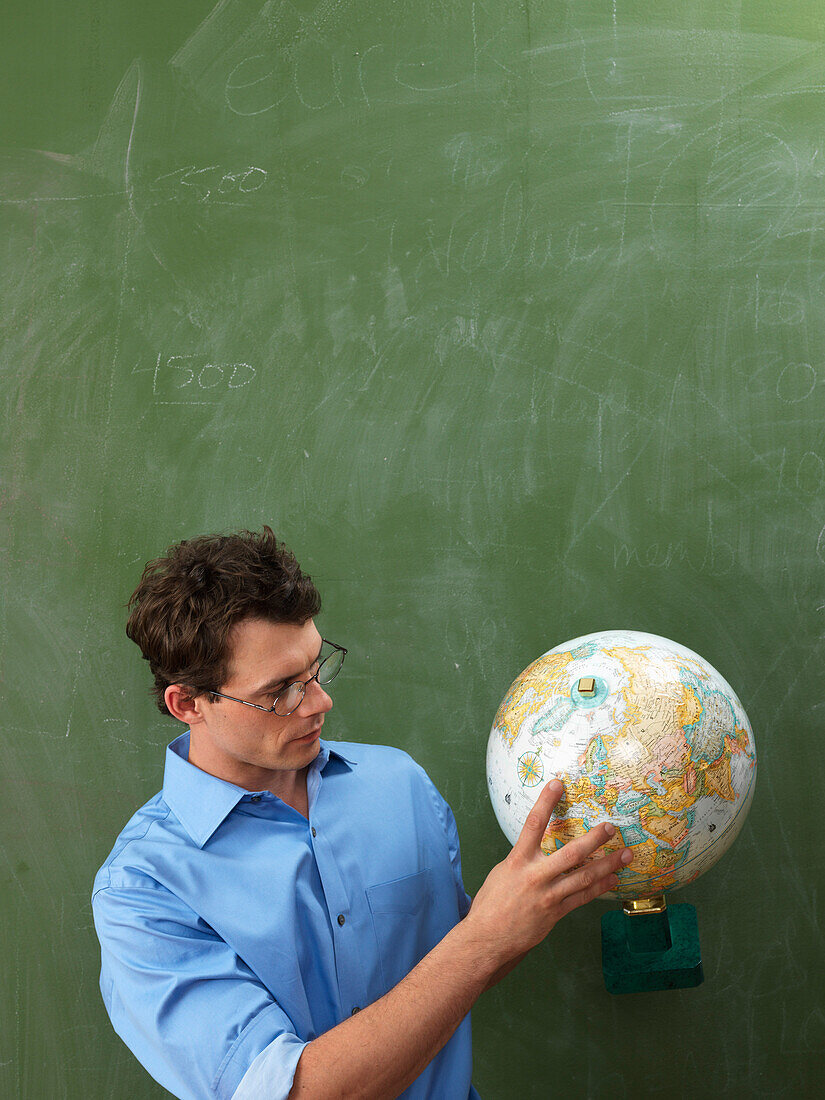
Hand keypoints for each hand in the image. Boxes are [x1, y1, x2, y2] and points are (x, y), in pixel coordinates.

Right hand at [465, 780, 632, 962]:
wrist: (487, 938)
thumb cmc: (491, 903)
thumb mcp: (502, 872)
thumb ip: (522, 858)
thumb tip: (537, 846)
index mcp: (518, 860)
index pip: (533, 824)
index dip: (546, 802)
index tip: (557, 784)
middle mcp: (536, 876)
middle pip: (571, 853)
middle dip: (594, 839)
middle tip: (610, 827)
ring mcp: (548, 896)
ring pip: (584, 877)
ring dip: (608, 865)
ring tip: (625, 855)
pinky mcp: (556, 913)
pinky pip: (583, 898)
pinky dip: (600, 888)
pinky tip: (613, 880)